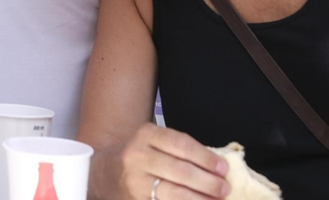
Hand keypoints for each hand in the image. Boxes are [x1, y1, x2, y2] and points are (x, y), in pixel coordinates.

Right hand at [107, 124, 227, 198]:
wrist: (103, 173)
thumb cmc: (138, 156)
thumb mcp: (152, 142)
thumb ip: (179, 150)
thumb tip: (218, 167)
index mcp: (145, 135)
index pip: (181, 145)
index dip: (206, 158)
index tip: (224, 168)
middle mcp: (137, 156)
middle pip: (180, 171)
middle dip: (208, 182)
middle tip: (225, 188)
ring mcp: (135, 182)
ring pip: (175, 193)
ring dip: (200, 198)